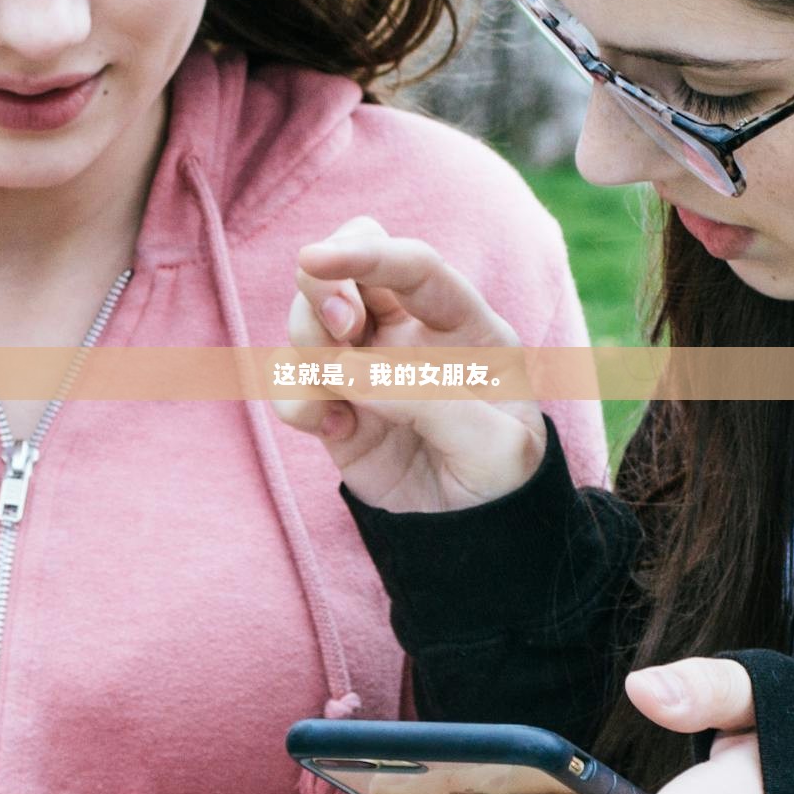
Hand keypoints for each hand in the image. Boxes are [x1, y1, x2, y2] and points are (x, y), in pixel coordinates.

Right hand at [277, 216, 546, 512]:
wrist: (475, 539)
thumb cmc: (503, 482)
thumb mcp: (493, 446)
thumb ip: (428, 401)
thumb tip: (343, 368)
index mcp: (465, 324)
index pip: (414, 266)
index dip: (365, 253)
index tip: (316, 258)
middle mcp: (411, 334)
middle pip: (347, 268)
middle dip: (324, 287)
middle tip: (342, 331)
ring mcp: (367, 367)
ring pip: (308, 320)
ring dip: (308, 348)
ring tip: (342, 403)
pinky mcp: (334, 406)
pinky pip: (290, 383)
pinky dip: (298, 403)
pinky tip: (338, 433)